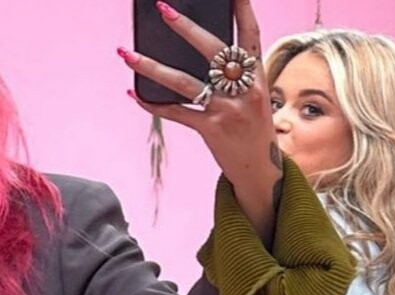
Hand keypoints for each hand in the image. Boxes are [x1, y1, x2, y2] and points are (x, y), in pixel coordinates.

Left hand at [119, 0, 282, 241]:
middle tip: (162, 9)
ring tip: (126, 53)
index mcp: (258, 78)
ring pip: (184, 82)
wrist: (261, 172)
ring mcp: (227, 111)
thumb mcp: (254, 99)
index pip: (250, 35)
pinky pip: (176, 112)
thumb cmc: (254, 130)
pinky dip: (153, 104)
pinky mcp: (211, 130)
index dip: (241, 9)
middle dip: (186, 28)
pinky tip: (133, 92)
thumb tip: (197, 52)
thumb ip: (235, 76)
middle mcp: (245, 91)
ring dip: (151, 66)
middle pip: (212, 51)